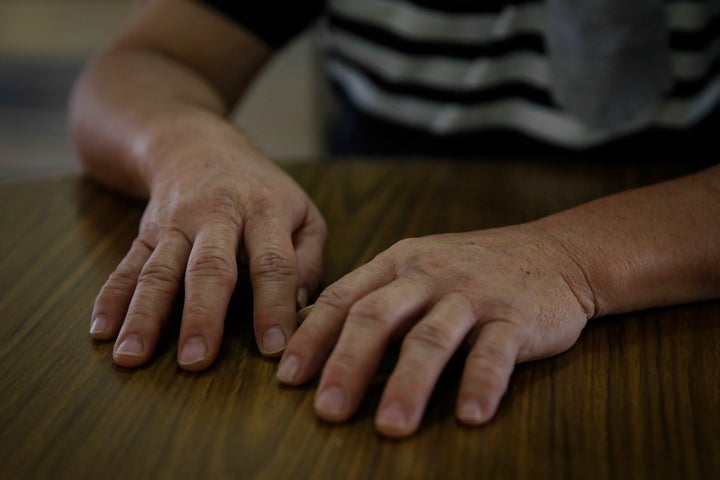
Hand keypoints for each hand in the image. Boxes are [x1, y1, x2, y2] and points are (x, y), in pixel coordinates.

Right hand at [89, 147, 325, 369]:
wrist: (198, 147)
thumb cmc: (261, 191)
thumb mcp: (303, 212)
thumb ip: (308, 260)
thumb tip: (300, 311)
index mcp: (264, 210)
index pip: (272, 263)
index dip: (273, 306)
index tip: (273, 349)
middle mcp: (217, 215)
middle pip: (208, 267)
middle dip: (202, 315)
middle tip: (196, 360)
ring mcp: (175, 224)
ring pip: (158, 270)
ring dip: (144, 315)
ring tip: (131, 356)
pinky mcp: (145, 232)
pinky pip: (126, 266)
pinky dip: (111, 298)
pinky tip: (101, 331)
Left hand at [277, 224, 594, 436]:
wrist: (552, 254)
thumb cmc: (471, 269)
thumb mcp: (418, 267)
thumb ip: (374, 295)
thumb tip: (313, 333)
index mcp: (399, 263)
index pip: (344, 297)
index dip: (313, 338)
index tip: (288, 378)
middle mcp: (429, 275)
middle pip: (378, 317)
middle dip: (348, 364)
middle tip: (327, 410)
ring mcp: (473, 295)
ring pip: (433, 338)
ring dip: (409, 384)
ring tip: (391, 428)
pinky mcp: (515, 316)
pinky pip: (495, 353)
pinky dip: (481, 384)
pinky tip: (469, 417)